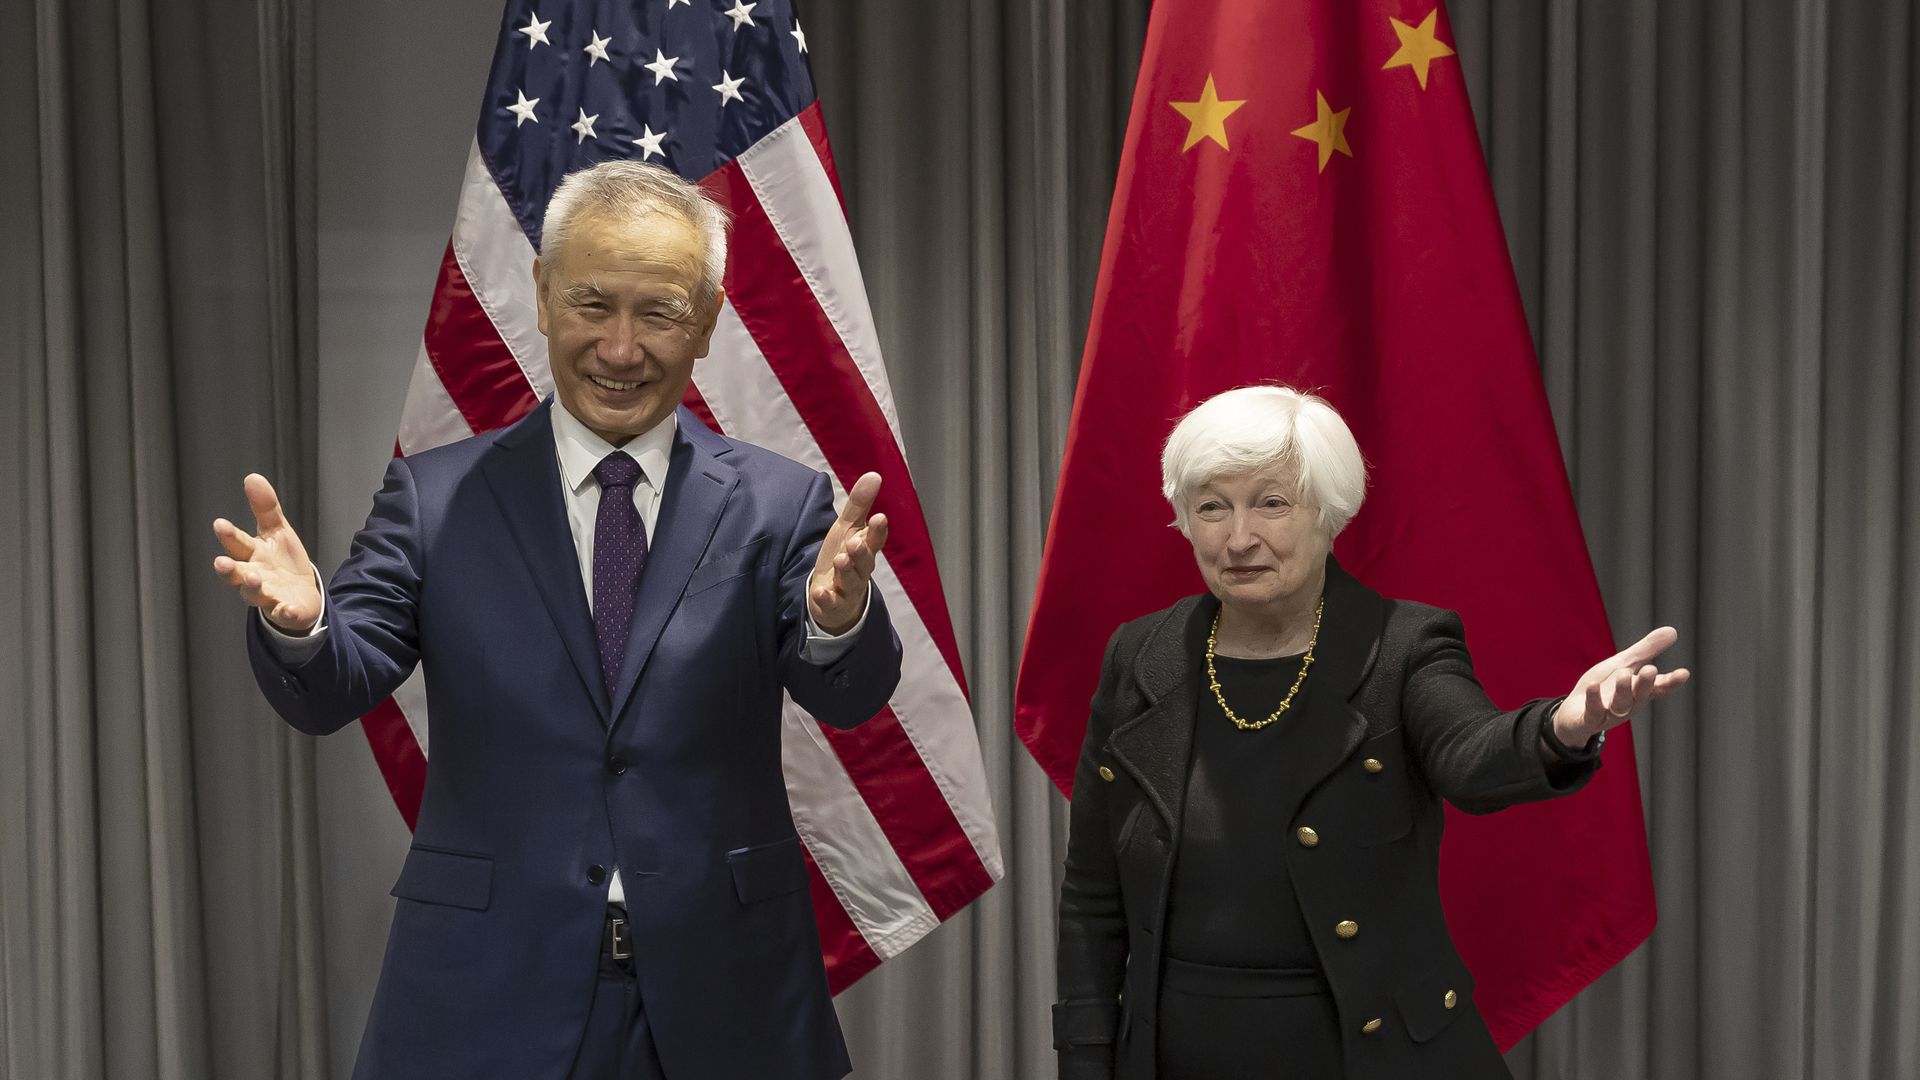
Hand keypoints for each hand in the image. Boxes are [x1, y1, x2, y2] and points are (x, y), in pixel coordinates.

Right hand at [211, 473, 322, 633]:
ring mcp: (267, 596)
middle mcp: (253, 576)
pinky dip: (284, 612)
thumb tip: (252, 477)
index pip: (237, 543)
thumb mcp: (277, 531)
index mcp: (251, 555)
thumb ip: (265, 508)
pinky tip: (287, 608)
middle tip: (221, 562)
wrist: (300, 595)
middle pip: (236, 573)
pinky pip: (282, 614)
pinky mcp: (284, 611)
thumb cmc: (282, 562)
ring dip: (251, 586)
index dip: (229, 535)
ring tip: (252, 577)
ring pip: (253, 594)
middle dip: (228, 568)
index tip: (220, 524)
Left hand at [808, 472, 887, 635]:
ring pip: (851, 580)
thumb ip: (859, 504)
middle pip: (865, 561)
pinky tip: (820, 593)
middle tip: (855, 542)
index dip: (877, 531)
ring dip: (847, 571)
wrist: (834, 598)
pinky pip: (832, 602)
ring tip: (841, 560)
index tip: (879, 518)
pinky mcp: (833, 603)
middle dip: (861, 552)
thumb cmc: (843, 557)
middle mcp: (860, 569)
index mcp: (865, 548)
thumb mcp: (847, 529)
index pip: (875, 539)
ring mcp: (848, 588)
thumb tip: (874, 474)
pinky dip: (826, 598)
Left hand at [1550, 626, 1691, 746]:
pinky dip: (1594, 700)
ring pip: (1619, 705)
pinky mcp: (1588, 720)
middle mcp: (1627, 704)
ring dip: (1622, 690)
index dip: (1671, 682)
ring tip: (1623, 674)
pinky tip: (1593, 686)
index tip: (1684, 673)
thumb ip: (1646, 651)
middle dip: (1645, 684)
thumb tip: (1673, 631)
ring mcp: (1608, 714)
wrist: (1573, 712)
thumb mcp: (1624, 664)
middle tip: (1650, 669)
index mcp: (1638, 690)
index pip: (1658, 687)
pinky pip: (1593, 712)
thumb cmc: (1604, 686)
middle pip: (1639, 695)